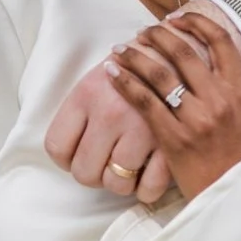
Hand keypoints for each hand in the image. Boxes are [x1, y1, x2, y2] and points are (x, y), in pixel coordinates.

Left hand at [45, 60, 173, 204]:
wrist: (183, 51)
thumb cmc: (136, 66)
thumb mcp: (98, 77)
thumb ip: (80, 112)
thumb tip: (67, 151)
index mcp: (86, 94)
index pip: (57, 147)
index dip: (67, 159)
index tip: (79, 154)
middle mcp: (110, 113)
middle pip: (84, 172)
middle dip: (94, 173)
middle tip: (107, 162)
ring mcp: (141, 129)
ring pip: (117, 184)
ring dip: (122, 181)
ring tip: (130, 164)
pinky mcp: (171, 142)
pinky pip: (150, 188)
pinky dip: (147, 188)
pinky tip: (149, 172)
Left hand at [103, 13, 240, 200]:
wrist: (232, 197)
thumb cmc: (236, 158)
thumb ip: (226, 88)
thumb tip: (201, 62)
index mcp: (238, 90)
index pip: (219, 41)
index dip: (195, 23)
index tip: (176, 18)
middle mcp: (218, 99)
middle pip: (183, 52)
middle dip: (158, 36)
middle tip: (142, 31)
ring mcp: (195, 118)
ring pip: (160, 73)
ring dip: (136, 55)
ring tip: (120, 48)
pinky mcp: (173, 137)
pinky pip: (144, 101)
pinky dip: (126, 82)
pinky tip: (113, 73)